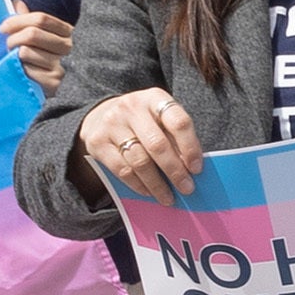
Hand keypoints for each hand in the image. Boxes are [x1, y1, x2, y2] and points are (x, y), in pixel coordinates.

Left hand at [0, 8, 74, 84]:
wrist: (58, 92)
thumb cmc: (45, 61)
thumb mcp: (41, 39)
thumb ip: (30, 21)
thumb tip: (17, 3)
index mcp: (67, 32)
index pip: (41, 19)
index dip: (18, 20)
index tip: (3, 28)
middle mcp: (69, 47)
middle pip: (32, 33)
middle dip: (12, 38)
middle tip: (7, 46)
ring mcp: (63, 65)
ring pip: (26, 51)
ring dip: (14, 56)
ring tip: (16, 60)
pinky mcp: (54, 82)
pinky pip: (27, 69)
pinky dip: (20, 69)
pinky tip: (23, 72)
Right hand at [75, 86, 205, 198]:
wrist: (99, 115)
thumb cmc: (141, 121)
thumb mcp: (159, 118)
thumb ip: (175, 137)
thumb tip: (190, 170)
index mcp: (155, 98)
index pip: (178, 121)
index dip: (190, 147)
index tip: (197, 168)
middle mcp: (131, 107)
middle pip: (158, 144)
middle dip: (175, 171)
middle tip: (187, 188)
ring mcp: (112, 124)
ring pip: (139, 160)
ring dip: (157, 184)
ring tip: (168, 197)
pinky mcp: (97, 142)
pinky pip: (122, 169)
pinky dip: (138, 184)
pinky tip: (148, 191)